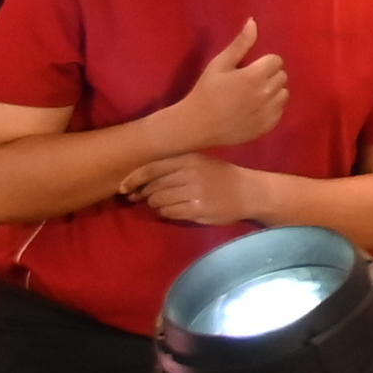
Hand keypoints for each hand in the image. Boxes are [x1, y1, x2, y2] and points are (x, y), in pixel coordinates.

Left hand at [131, 152, 252, 224]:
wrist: (250, 192)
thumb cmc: (221, 176)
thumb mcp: (200, 162)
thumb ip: (172, 167)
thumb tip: (138, 181)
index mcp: (189, 159)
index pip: (151, 168)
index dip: (132, 179)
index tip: (122, 188)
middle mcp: (190, 174)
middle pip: (152, 187)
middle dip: (144, 194)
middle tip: (144, 198)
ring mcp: (194, 192)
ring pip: (157, 201)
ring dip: (156, 205)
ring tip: (167, 203)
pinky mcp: (197, 209)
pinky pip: (168, 213)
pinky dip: (167, 213)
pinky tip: (177, 209)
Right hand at [164, 21, 291, 157]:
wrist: (196, 125)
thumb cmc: (206, 92)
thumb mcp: (219, 64)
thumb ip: (240, 44)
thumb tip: (253, 21)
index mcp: (254, 76)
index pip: (276, 60)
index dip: (263, 63)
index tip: (248, 69)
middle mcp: (266, 93)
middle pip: (282, 76)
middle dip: (268, 76)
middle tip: (248, 83)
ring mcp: (268, 111)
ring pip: (284, 93)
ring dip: (272, 92)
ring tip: (252, 96)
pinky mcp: (268, 126)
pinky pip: (280, 111)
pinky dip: (271, 108)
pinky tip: (253, 110)